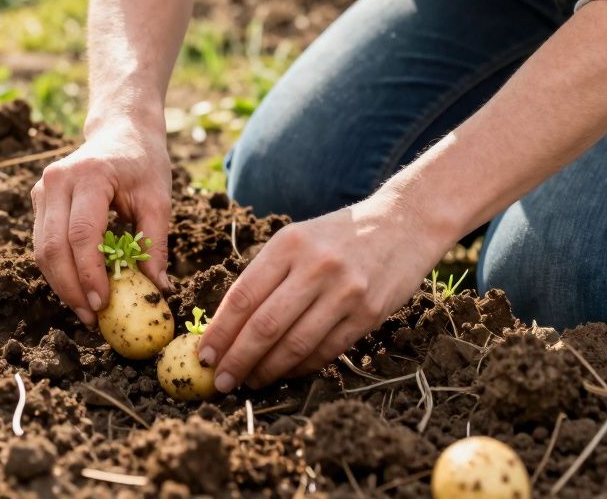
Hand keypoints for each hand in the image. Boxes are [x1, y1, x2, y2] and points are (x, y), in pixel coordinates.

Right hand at [31, 114, 172, 327]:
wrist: (121, 131)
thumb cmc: (144, 163)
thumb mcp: (158, 199)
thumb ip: (155, 243)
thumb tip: (157, 289)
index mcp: (89, 175)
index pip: (82, 234)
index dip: (89, 274)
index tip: (102, 304)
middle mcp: (57, 180)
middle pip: (54, 247)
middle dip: (70, 288)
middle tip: (92, 317)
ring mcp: (42, 189)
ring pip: (42, 249)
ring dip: (61, 284)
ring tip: (85, 310)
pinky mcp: (38, 199)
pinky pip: (43, 243)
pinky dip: (58, 270)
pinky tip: (78, 288)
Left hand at [198, 192, 452, 391]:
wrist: (402, 223)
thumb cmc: (337, 236)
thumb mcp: (296, 238)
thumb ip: (265, 275)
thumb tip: (226, 325)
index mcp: (288, 245)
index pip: (243, 296)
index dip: (220, 331)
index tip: (204, 355)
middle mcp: (315, 267)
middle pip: (265, 325)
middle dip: (237, 359)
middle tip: (221, 381)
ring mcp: (345, 291)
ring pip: (295, 344)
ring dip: (267, 370)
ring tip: (250, 382)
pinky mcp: (368, 313)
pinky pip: (326, 350)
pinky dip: (301, 367)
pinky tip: (285, 373)